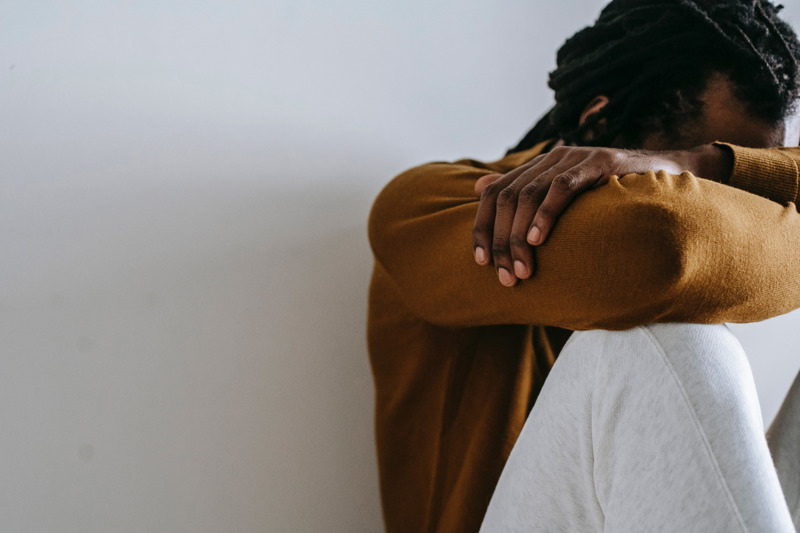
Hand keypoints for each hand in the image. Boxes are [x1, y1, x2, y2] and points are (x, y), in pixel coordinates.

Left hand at [472, 144, 731, 286]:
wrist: (665, 175)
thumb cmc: (612, 197)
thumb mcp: (564, 200)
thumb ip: (525, 195)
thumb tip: (478, 189)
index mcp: (537, 167)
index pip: (493, 194)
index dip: (482, 227)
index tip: (480, 262)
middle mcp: (550, 159)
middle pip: (507, 198)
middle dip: (501, 242)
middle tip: (505, 277)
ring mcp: (573, 157)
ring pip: (528, 195)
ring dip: (520, 236)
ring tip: (522, 269)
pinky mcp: (598, 162)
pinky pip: (562, 187)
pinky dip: (546, 215)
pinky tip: (539, 241)